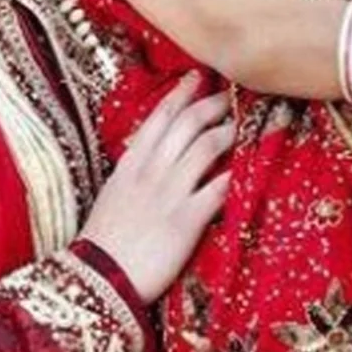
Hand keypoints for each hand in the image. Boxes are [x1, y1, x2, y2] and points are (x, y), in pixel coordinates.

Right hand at [78, 72, 232, 302]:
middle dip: (212, 106)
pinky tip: (250, 165)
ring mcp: (169, 193)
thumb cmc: (105, 237)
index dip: (181, 94)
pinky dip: (235, 173)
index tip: (197, 77)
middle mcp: (150, 171)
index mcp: (130, 163)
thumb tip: (153, 156)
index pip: (159, 117)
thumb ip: (134, 172)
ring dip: (228, 132)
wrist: (101, 274)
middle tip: (230, 96)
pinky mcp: (187, 219)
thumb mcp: (113, 194)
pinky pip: (218, 188)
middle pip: (187, 125)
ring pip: (206, 148)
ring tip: (243, 125)